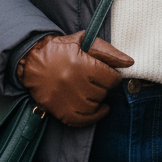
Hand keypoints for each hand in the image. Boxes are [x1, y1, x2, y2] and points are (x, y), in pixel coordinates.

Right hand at [17, 31, 133, 126]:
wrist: (31, 60)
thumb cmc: (60, 49)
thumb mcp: (83, 42)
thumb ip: (108, 51)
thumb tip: (130, 62)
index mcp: (80, 63)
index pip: (111, 78)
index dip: (112, 74)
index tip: (107, 72)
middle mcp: (72, 82)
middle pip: (104, 92)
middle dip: (104, 85)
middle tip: (96, 79)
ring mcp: (65, 99)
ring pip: (95, 106)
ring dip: (98, 98)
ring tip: (92, 89)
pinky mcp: (60, 111)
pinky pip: (83, 120)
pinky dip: (94, 116)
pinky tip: (99, 108)